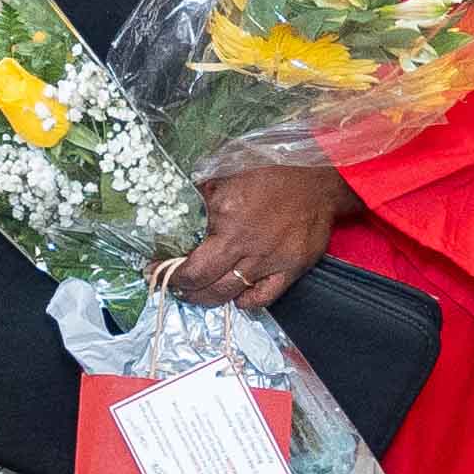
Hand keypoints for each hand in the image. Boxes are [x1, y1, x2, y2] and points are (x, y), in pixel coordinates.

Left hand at [165, 163, 353, 310]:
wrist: (316, 180)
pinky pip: (265, 297)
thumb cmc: (270, 172)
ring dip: (211, 298)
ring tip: (200, 293)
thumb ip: (201, 195)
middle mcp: (247, 246)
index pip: (193, 267)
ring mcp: (271, 260)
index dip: (173, 274)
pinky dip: (247, 301)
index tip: (157, 271)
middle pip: (208, 285)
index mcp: (227, 221)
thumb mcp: (225, 174)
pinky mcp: (292, 268)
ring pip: (233, 294)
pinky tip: (236, 297)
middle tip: (178, 287)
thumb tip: (173, 205)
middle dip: (188, 291)